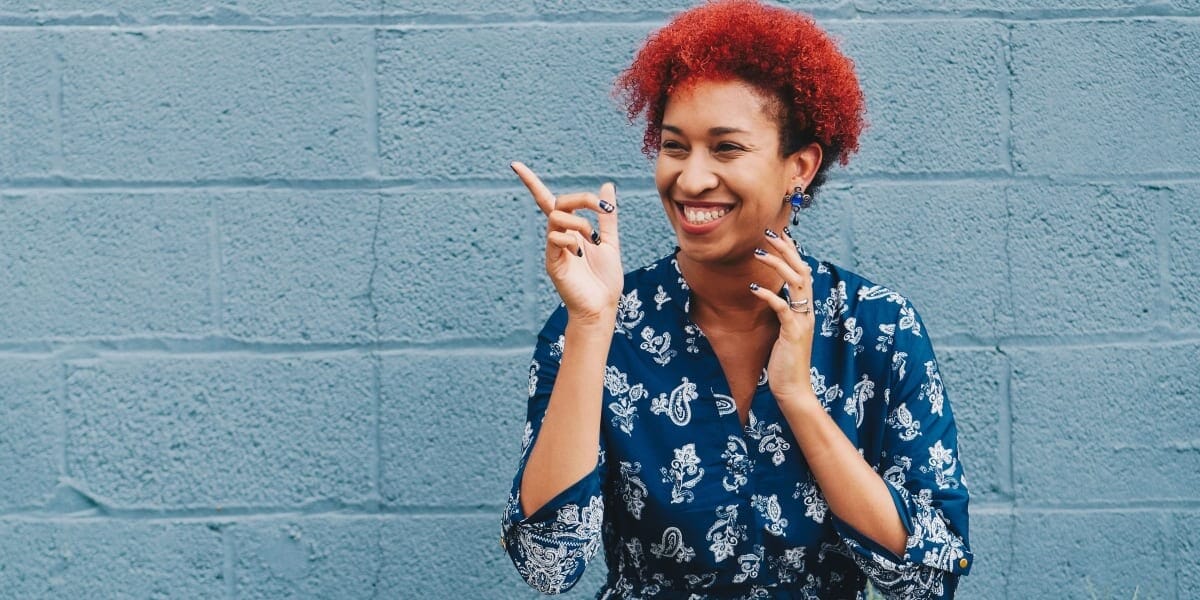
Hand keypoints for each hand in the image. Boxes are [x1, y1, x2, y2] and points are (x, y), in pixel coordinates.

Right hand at [512, 162, 623, 322]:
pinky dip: (571, 240)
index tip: (515, 164)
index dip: (531, 182)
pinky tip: (581, 254)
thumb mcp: (610, 241)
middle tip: (602, 208)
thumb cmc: (605, 278)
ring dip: (579, 222)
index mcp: (571, 230)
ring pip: (556, 217)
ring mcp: (553, 249)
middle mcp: (558, 236)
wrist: (603, 306)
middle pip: (557, 203)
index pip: (547, 201)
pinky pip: (555, 238)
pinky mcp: (552, 262)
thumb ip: (607, 215)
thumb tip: (607, 186)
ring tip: (593, 240)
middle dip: (581, 199)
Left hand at [749, 228, 818, 407]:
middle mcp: (808, 311)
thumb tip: (772, 295)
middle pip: (802, 270)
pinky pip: (783, 308)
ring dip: (777, 265)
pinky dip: (770, 296)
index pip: (802, 272)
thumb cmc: (785, 361)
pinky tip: (754, 289)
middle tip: (769, 232)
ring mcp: (803, 321)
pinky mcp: (793, 333)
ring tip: (759, 252)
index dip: (792, 252)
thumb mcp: (784, 331)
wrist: (793, 388)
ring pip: (796, 283)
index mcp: (806, 309)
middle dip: (786, 249)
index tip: (779, 234)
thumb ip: (782, 312)